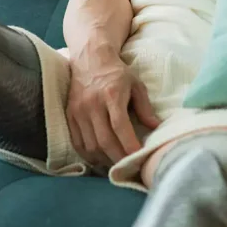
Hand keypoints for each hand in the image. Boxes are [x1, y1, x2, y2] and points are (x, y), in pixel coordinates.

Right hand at [66, 46, 161, 167]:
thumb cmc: (117, 73)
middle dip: (118, 158)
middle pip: (104, 140)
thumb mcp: (136, 84)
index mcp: (111, 94)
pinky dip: (89, 155)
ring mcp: (78, 110)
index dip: (129, 145)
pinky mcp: (70, 115)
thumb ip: (145, 107)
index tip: (139, 158)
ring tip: (116, 165)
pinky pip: (77, 142)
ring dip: (104, 160)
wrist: (89, 58)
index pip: (119, 125)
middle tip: (130, 167)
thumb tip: (156, 127)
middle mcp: (92, 103)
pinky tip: (100, 158)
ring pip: (90, 145)